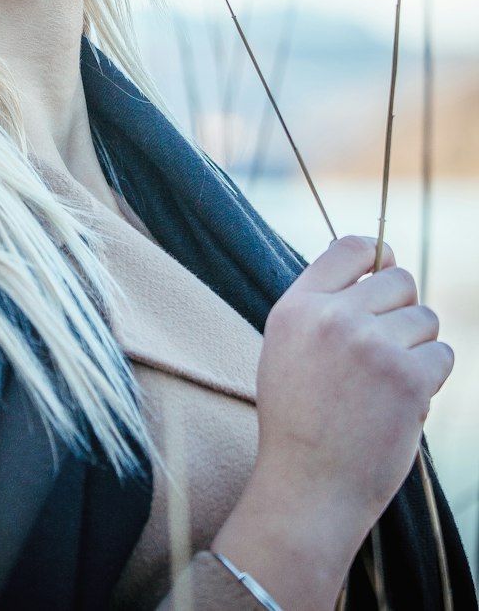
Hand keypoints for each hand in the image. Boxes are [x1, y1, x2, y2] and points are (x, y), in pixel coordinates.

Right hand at [255, 233, 452, 527]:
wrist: (309, 486)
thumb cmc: (300, 419)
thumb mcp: (288, 346)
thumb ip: (322, 304)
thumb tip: (378, 263)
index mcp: (298, 306)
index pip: (352, 247)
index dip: (378, 255)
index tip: (383, 273)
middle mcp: (334, 317)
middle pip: (399, 279)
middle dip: (402, 310)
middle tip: (387, 348)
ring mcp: (372, 345)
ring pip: (426, 318)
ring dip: (418, 347)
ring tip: (389, 382)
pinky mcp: (407, 378)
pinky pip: (444, 355)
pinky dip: (433, 377)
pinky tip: (404, 402)